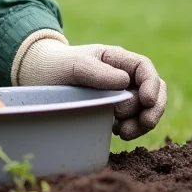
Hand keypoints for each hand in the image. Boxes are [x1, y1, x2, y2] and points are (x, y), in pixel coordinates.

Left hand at [16, 38, 165, 139]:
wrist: (38, 77)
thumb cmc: (56, 65)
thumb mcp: (74, 65)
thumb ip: (97, 72)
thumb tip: (125, 82)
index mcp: (116, 59)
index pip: (145, 69)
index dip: (152, 85)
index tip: (146, 101)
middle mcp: (122, 76)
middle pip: (153, 91)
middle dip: (152, 109)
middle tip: (141, 124)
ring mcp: (119, 94)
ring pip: (145, 108)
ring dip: (142, 123)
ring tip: (123, 133)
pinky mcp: (112, 111)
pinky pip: (132, 120)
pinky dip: (131, 128)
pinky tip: (116, 132)